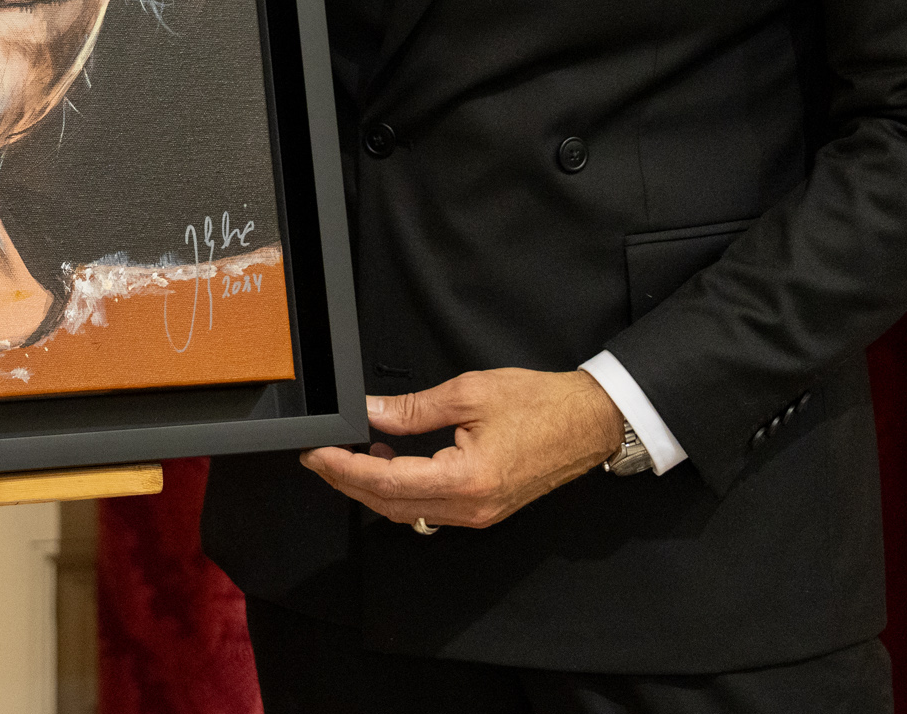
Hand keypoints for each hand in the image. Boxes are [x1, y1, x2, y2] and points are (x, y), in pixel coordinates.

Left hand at [301, 368, 626, 529]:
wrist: (590, 422)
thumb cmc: (540, 403)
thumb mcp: (469, 393)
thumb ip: (413, 408)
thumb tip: (369, 411)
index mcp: (467, 480)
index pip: (387, 481)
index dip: (345, 468)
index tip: (316, 453)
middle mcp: (471, 508)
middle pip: (390, 504)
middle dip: (347, 481)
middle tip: (318, 456)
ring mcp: (479, 515)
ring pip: (408, 511)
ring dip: (371, 487)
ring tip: (346, 454)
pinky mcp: (484, 510)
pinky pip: (430, 508)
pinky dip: (400, 489)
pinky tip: (389, 459)